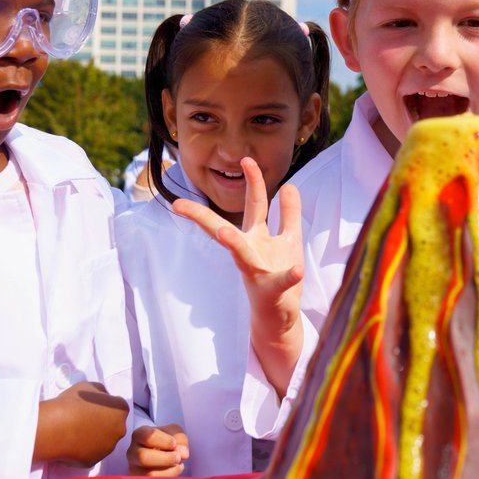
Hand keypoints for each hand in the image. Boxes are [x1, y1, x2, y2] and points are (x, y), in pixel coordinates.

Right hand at [34, 381, 128, 467]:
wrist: (55, 427)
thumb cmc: (72, 403)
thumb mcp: (88, 387)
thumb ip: (100, 391)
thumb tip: (103, 396)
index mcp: (121, 409)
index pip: (117, 407)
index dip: (103, 407)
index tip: (90, 408)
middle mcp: (120, 429)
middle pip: (113, 426)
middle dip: (101, 424)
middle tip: (82, 420)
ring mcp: (108, 447)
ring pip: (102, 442)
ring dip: (93, 438)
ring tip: (74, 432)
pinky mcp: (94, 461)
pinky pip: (89, 454)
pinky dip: (82, 450)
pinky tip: (70, 443)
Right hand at [127, 423, 189, 476]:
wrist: (162, 450)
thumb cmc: (167, 439)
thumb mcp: (175, 433)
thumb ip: (180, 439)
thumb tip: (184, 454)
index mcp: (139, 435)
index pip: (149, 437)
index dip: (166, 441)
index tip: (174, 443)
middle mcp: (132, 452)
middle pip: (143, 457)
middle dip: (166, 458)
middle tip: (178, 457)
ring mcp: (134, 469)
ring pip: (149, 474)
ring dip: (169, 470)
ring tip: (178, 464)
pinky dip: (169, 478)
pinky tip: (175, 470)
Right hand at [172, 157, 304, 395]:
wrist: (280, 319)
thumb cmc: (280, 275)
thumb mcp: (289, 239)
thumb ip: (289, 213)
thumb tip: (288, 185)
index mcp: (256, 237)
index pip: (252, 204)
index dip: (251, 181)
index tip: (246, 159)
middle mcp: (250, 251)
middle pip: (227, 227)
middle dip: (206, 215)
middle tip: (180, 204)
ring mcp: (257, 271)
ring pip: (241, 254)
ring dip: (232, 243)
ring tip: (223, 233)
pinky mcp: (272, 292)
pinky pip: (280, 282)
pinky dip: (289, 276)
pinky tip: (298, 269)